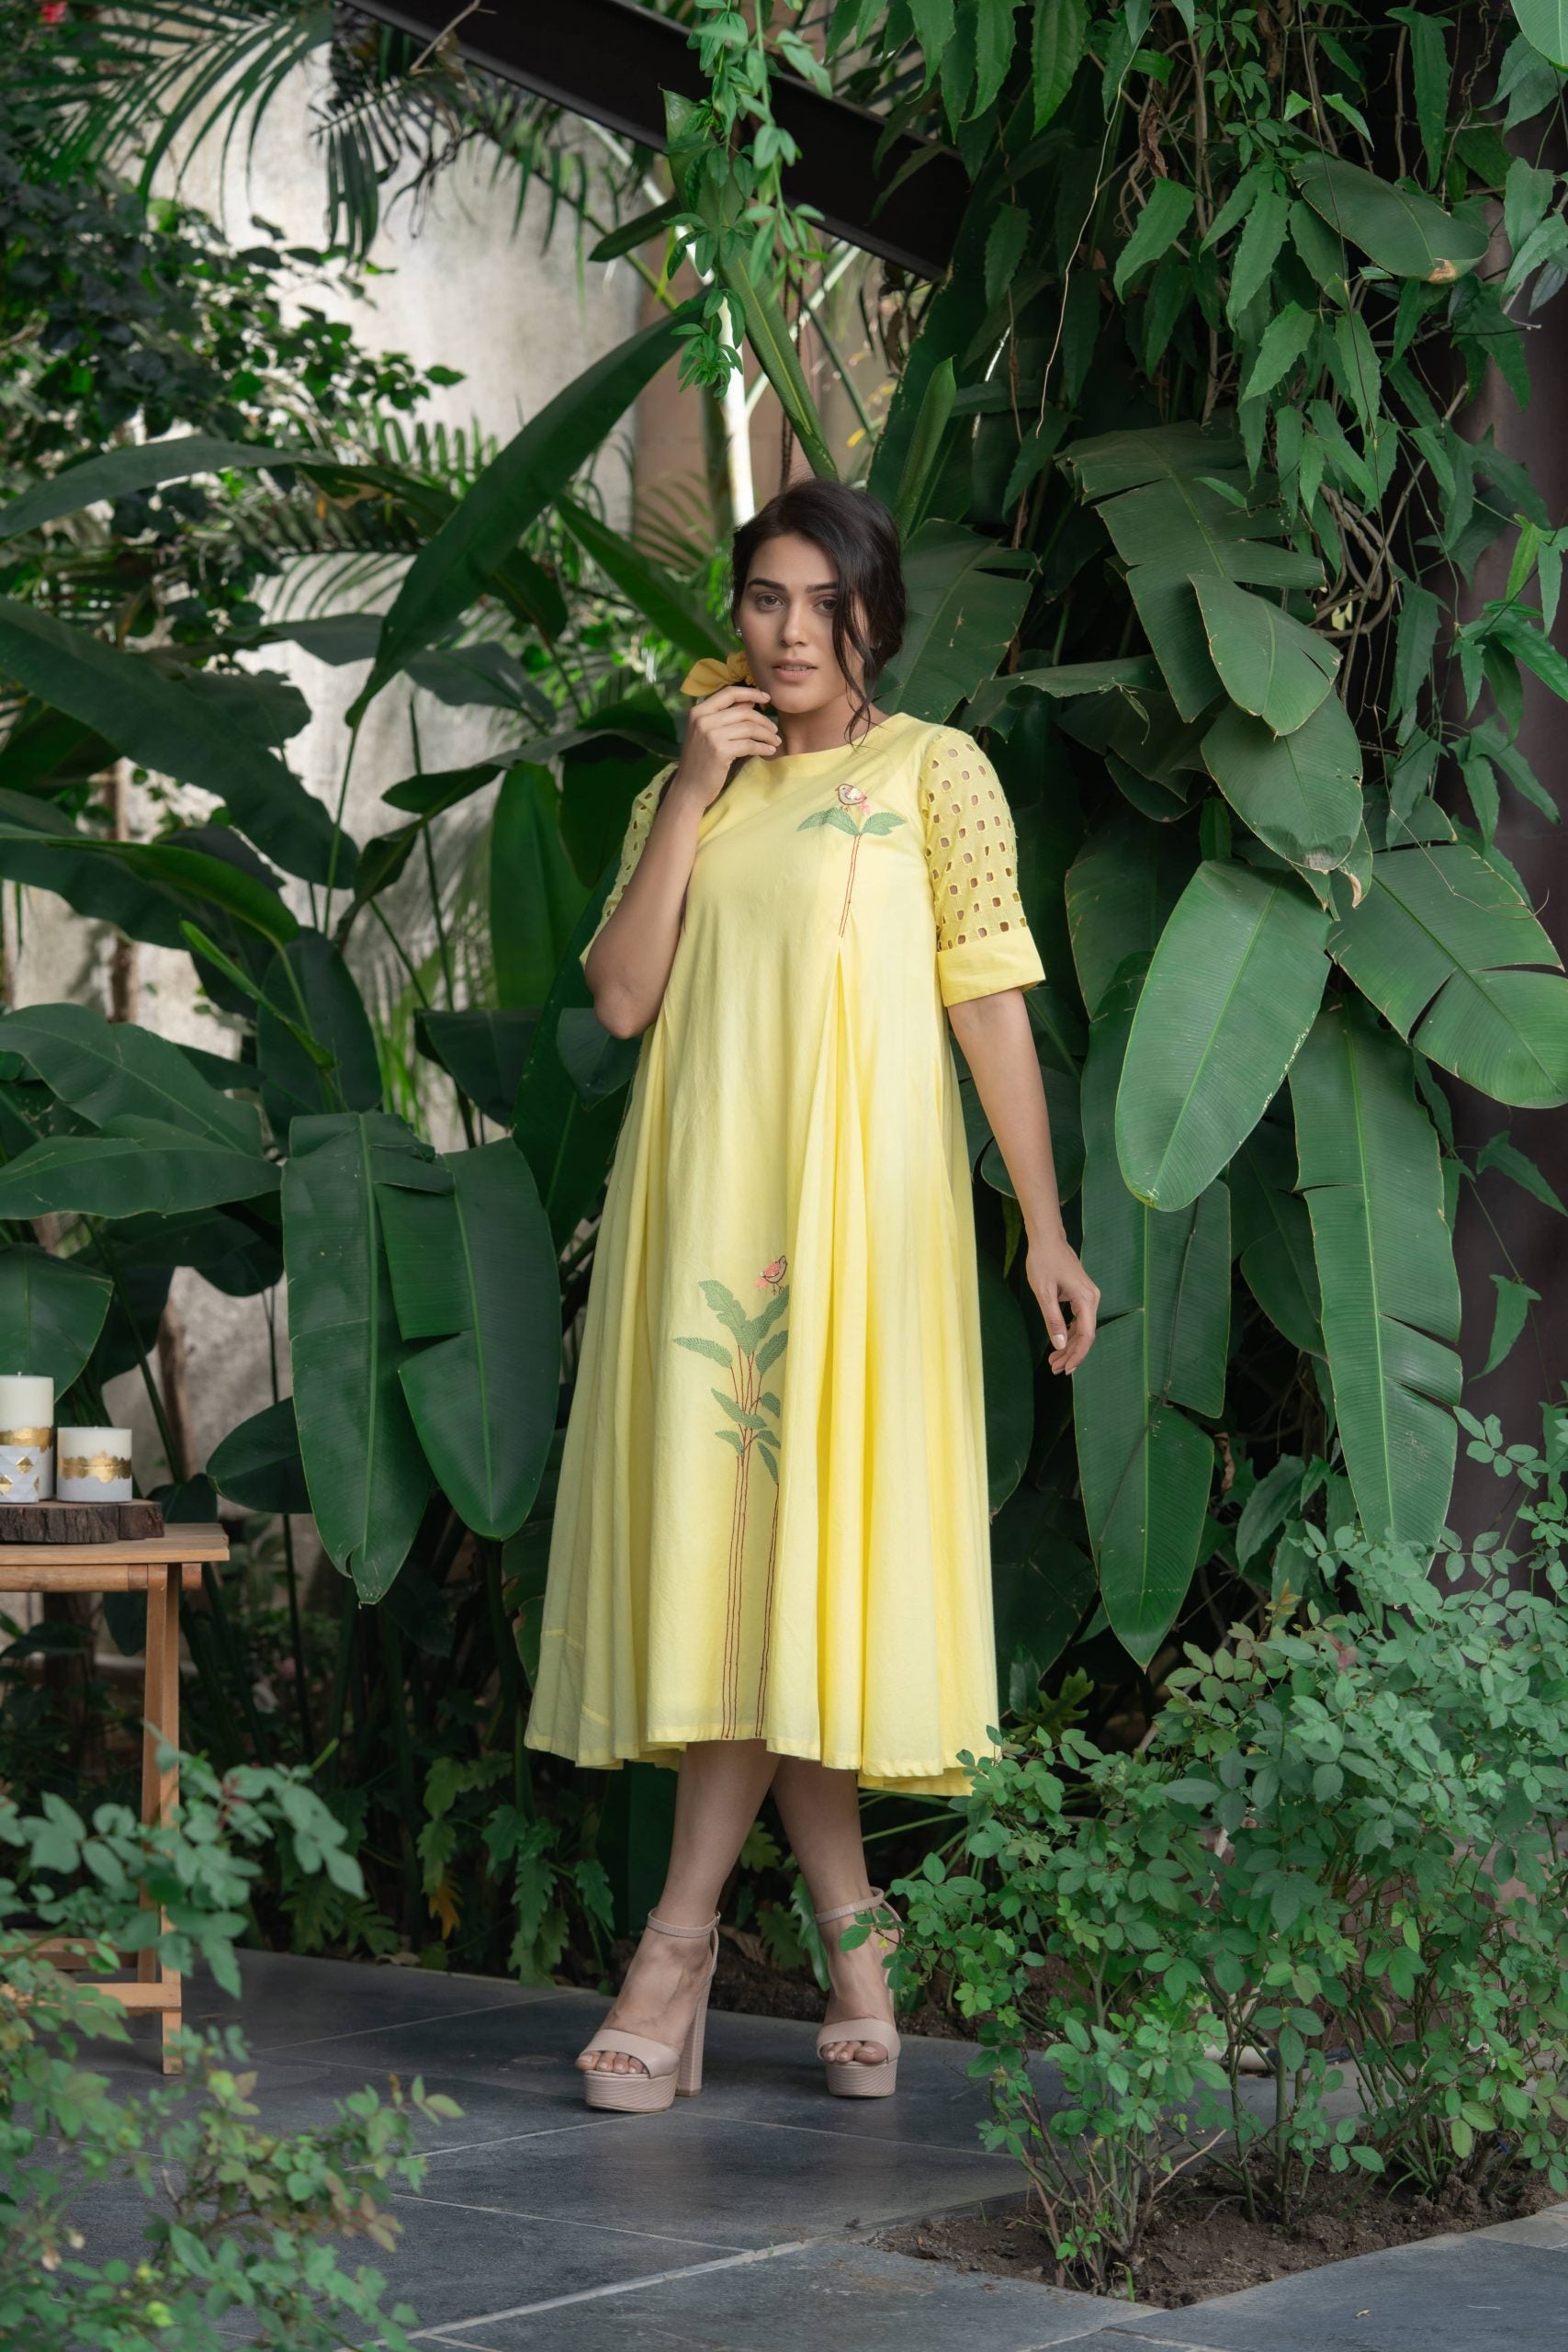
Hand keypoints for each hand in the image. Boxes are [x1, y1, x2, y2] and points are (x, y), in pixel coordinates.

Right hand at [673, 685, 781, 808]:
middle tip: (774, 730)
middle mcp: (703, 719)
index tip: (766, 698)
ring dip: (767, 734)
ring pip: (750, 727)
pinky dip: (763, 747)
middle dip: (764, 720)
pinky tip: (769, 751)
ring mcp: (711, 735)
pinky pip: (750, 744)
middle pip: (744, 711)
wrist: (689, 788)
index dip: (751, 693)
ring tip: (774, 742)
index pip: (729, 693)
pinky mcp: (721, 751)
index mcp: (698, 711)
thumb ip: (725, 716)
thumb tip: (750, 701)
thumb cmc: (700, 761)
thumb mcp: (707, 733)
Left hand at [1026, 1231, 1099, 1375]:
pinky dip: (1069, 1333)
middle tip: (1055, 1369)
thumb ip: (1053, 1320)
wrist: (1047, 1239)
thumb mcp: (1044, 1293)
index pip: (1087, 1335)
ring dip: (1069, 1346)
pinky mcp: (1081, 1295)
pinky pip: (1079, 1319)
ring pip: (1082, 1328)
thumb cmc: (1044, 1261)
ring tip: (1054, 1361)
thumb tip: (1061, 1345)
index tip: (1066, 1369)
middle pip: (1086, 1335)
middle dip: (1071, 1354)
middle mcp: (1092, 1299)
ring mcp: (1088, 1297)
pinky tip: (1059, 1344)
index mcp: (1086, 1299)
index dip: (1077, 1355)